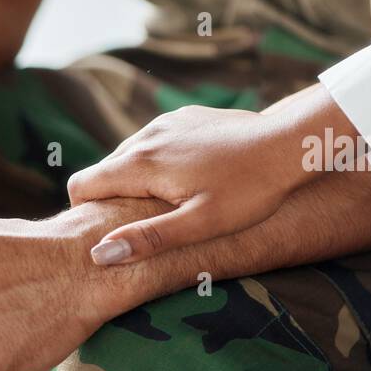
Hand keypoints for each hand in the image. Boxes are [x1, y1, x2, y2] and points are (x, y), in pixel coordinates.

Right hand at [67, 87, 352, 264]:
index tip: (110, 233)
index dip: (85, 213)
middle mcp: (147, 135)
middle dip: (113, 198)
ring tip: (172, 205)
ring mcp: (168, 122)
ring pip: (132, 154)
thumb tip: (100, 255)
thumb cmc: (249, 190)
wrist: (288, 144)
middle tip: (146, 227)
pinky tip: (193, 179)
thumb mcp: (200, 223)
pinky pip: (157, 141)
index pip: (83, 184)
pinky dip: (161, 161)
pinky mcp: (187, 116)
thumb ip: (149, 238)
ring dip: (139, 180)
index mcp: (142, 162)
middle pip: (105, 170)